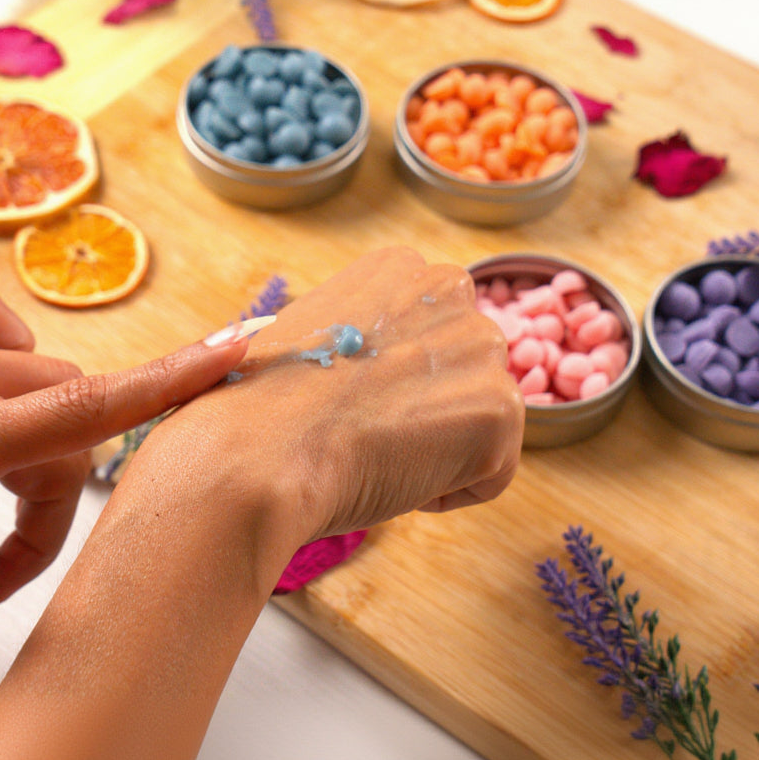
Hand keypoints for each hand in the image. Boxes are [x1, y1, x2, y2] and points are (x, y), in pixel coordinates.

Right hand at [0, 282, 249, 759]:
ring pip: (65, 403)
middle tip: (17, 536)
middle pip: (47, 369)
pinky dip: (61, 502)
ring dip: (54, 492)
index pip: (3, 322)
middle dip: (60, 455)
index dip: (110, 349)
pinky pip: (71, 427)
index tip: (231, 344)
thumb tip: (80, 404)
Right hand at [123, 247, 524, 562]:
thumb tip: (389, 367)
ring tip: (378, 452)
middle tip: (365, 431)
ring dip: (439, 450)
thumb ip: (367, 337)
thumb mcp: (313, 335)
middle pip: (463, 369)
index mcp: (400, 267)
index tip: (351, 401)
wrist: (258, 454)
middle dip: (426, 409)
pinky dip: (448, 492)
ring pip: (480, 418)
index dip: (393, 381)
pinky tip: (397, 476)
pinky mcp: (501, 407)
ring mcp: (480, 345)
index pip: (431, 332)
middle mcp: (448, 288)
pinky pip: (492, 471)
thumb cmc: (263, 408)